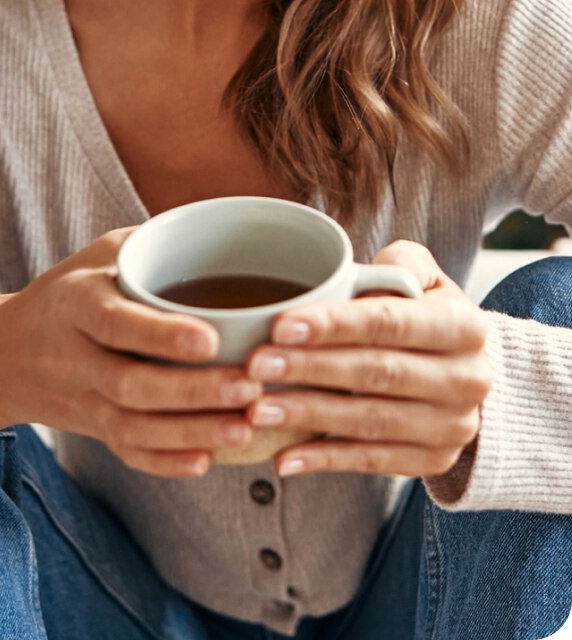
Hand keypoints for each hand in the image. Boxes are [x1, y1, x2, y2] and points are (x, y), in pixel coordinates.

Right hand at [0, 230, 262, 478]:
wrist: (4, 352)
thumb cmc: (72, 289)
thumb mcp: (101, 253)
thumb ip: (152, 242)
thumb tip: (223, 221)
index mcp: (77, 303)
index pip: (117, 323)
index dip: (162, 336)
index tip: (212, 340)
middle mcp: (76, 356)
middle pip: (130, 385)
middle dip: (192, 392)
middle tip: (250, 387)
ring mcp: (82, 400)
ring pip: (132, 427)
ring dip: (190, 433)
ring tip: (244, 428)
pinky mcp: (92, 430)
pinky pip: (126, 453)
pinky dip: (164, 463)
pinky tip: (207, 462)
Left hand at [243, 240, 492, 478]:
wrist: (465, 373)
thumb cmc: (425, 315)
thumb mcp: (425, 277)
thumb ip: (398, 263)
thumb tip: (358, 275)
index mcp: (465, 326)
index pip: (392, 323)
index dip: (335, 324)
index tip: (281, 325)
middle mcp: (468, 379)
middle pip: (377, 373)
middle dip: (311, 369)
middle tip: (256, 364)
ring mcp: (453, 427)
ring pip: (371, 421)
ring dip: (309, 416)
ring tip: (257, 409)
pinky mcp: (433, 461)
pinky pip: (372, 462)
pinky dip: (324, 460)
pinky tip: (283, 457)